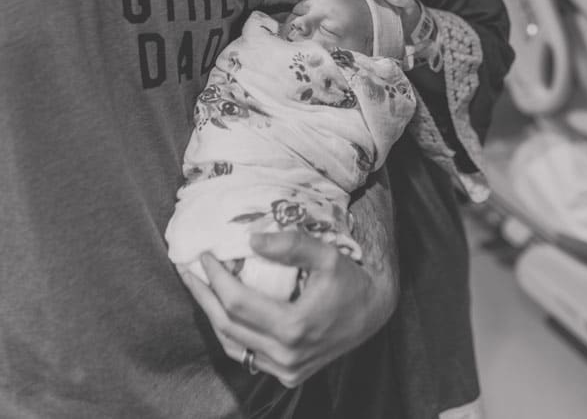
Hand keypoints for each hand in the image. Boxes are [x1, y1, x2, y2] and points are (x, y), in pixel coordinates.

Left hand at [179, 230, 396, 387]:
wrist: (373, 314)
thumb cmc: (350, 281)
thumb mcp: (326, 255)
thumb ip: (290, 245)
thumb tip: (250, 239)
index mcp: (293, 327)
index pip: (237, 303)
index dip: (215, 279)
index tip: (204, 255)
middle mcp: (286, 355)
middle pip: (227, 327)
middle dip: (203, 296)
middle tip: (186, 270)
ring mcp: (285, 370)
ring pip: (233, 346)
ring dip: (212, 316)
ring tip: (198, 288)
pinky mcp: (287, 375)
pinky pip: (247, 356)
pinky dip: (230, 333)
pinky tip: (221, 312)